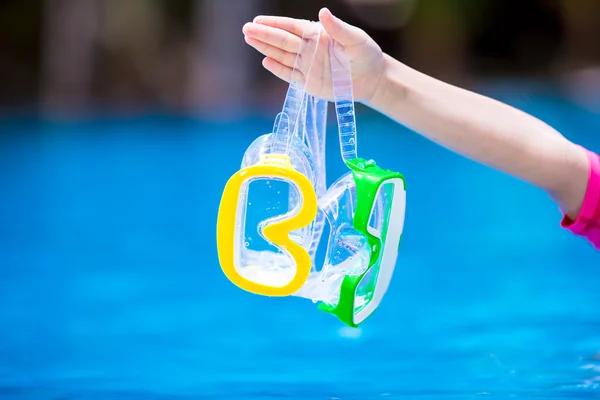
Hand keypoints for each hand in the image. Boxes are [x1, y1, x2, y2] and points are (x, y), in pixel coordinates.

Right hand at [242, 8, 385, 103]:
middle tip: (246, 29)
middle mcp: (308, 49)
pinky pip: (289, 75)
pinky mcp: (308, 83)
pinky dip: (278, 69)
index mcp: (317, 35)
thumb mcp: (355, 39)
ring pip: (281, 56)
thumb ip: (338, 28)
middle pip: (282, 40)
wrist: (372, 79)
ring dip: (265, 48)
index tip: (258, 21)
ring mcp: (306, 66)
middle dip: (263, 34)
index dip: (274, 24)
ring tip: (249, 40)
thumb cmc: (365, 55)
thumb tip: (323, 12)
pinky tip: (265, 61)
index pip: (291, 27)